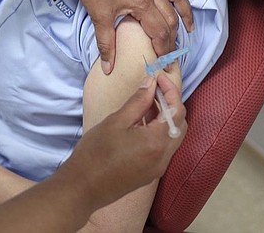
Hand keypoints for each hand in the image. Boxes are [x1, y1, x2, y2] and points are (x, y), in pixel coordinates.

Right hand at [61, 74, 186, 211]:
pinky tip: (142, 124)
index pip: (176, 111)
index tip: (158, 78)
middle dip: (171, 104)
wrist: (83, 186)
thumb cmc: (96, 152)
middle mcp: (164, 157)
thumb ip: (138, 102)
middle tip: (154, 89)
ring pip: (173, 137)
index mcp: (156, 142)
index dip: (171, 91)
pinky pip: (164, 149)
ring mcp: (159, 167)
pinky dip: (159, 132)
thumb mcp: (116, 121)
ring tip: (146, 104)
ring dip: (165, 118)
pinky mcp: (151, 173)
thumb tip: (151, 83)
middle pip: (180, 124)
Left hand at [72, 0, 192, 73]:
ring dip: (184, 10)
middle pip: (171, 16)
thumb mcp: (98, 16)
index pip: (160, 31)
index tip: (165, 61)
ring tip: (188, 24)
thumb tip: (109, 67)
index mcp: (141, 2)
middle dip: (174, 35)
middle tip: (173, 49)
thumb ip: (106, 44)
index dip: (164, 48)